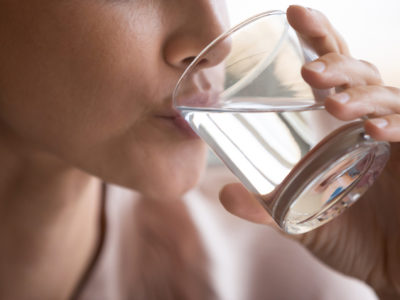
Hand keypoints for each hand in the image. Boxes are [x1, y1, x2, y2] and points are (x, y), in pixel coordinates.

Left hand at [219, 5, 399, 297]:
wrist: (392, 266)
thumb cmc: (351, 237)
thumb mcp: (299, 221)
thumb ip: (265, 208)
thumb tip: (224, 193)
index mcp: (336, 127)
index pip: (329, 72)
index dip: (317, 38)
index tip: (294, 13)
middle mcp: (367, 122)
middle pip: (356, 72)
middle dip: (335, 63)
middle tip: (311, 72)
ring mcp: (395, 134)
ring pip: (384, 94)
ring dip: (360, 93)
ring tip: (335, 104)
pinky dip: (395, 122)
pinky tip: (378, 129)